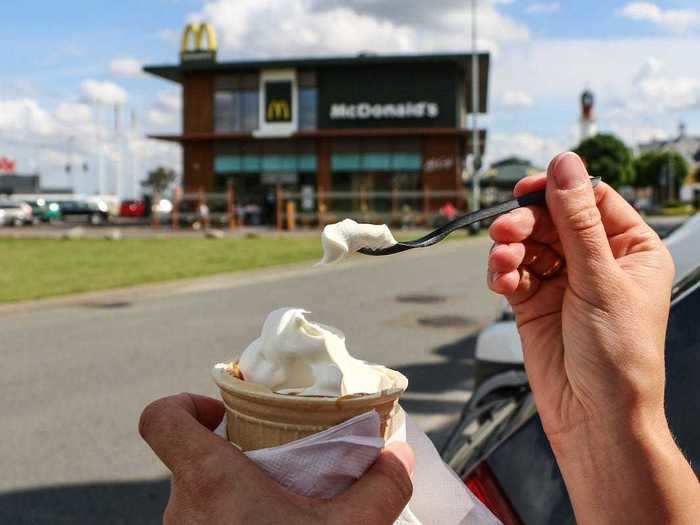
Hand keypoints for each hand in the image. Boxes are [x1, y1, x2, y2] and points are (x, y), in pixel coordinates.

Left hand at [139, 393, 413, 524]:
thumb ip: (380, 488)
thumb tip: (400, 457)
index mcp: (209, 482)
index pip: (160, 420)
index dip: (184, 403)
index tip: (222, 412)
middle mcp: (183, 511)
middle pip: (192, 459)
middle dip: (234, 457)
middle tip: (275, 466)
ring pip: (198, 498)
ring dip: (233, 496)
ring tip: (278, 509)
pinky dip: (230, 523)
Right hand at [487, 152, 698, 522]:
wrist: (593, 416)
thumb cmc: (618, 357)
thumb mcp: (600, 280)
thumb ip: (577, 222)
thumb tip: (565, 166)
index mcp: (631, 249)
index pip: (591, 201)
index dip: (558, 190)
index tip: (527, 190)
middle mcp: (596, 262)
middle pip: (552, 220)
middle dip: (526, 224)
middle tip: (505, 232)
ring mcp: (563, 282)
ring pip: (528, 245)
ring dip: (510, 249)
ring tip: (502, 262)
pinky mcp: (534, 302)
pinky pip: (512, 273)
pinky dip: (502, 273)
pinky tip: (501, 282)